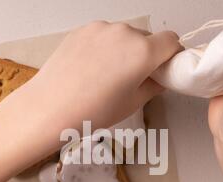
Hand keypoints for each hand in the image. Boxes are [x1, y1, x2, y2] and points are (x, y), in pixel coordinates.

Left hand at [19, 21, 181, 129]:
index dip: (171, 56)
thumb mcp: (132, 104)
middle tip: (133, 78)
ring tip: (107, 75)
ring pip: (124, 35)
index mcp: (142, 52)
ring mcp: (101, 28)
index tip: (164, 69)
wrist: (50, 107)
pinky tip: (91, 69)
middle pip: (147, 37)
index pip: (172, 41)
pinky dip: (105, 47)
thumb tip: (159, 78)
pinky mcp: (82, 30)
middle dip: (147, 54)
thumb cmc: (92, 111)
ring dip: (124, 50)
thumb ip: (154, 86)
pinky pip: (103, 35)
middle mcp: (124, 33)